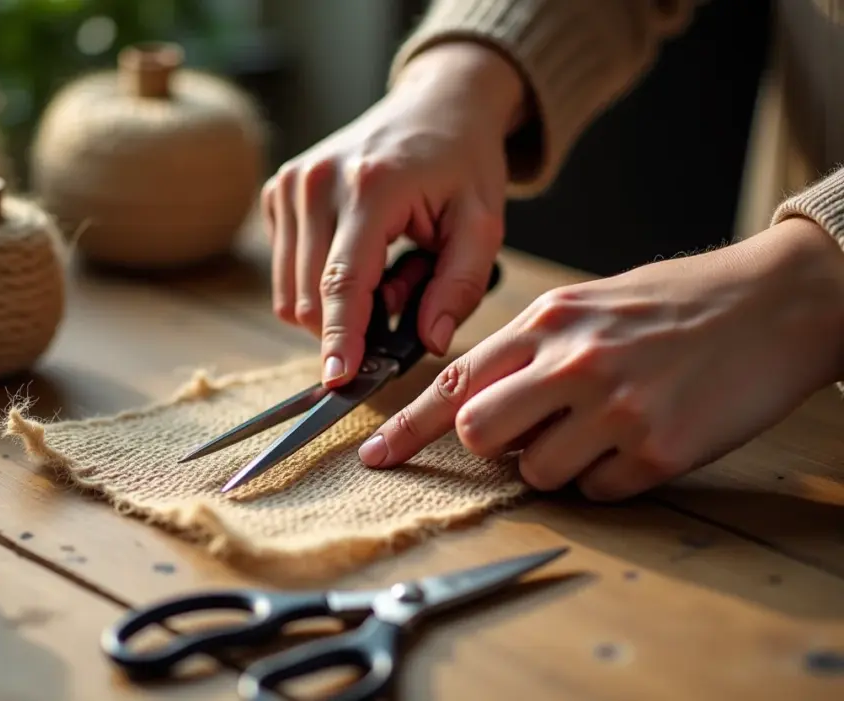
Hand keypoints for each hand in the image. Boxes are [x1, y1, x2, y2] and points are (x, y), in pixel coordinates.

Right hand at [261, 42, 526, 385]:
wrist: (434, 105)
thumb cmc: (462, 163)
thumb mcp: (483, 223)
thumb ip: (459, 286)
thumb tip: (430, 342)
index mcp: (371, 186)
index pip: (343, 281)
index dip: (341, 338)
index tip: (338, 380)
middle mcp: (316, 182)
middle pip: (310, 297)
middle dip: (355, 323)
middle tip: (407, 295)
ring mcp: (289, 185)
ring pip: (290, 292)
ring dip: (337, 307)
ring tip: (388, 272)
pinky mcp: (277, 192)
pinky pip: (286, 271)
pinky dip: (321, 283)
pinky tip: (360, 255)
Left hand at [359, 217, 843, 499]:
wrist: (774, 302)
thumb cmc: (677, 302)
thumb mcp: (590, 303)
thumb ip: (529, 348)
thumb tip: (479, 399)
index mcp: (549, 321)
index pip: (455, 381)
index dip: (407, 425)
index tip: (376, 455)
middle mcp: (573, 363)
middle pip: (479, 435)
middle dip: (492, 445)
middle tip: (529, 430)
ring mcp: (615, 409)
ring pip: (535, 473)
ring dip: (556, 463)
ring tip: (601, 426)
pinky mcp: (657, 451)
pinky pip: (596, 491)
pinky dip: (606, 477)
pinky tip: (639, 439)